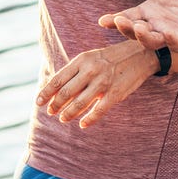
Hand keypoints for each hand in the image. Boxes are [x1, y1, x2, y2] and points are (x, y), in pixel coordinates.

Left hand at [36, 41, 153, 127]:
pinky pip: (98, 110)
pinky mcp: (115, 93)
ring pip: (79, 103)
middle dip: (55, 105)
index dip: (46, 93)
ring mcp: (103, 82)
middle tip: (51, 113)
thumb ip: (74, 72)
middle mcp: (90, 70)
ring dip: (68, 114)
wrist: (139, 54)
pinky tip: (83, 124)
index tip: (38, 102)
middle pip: (66, 93)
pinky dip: (89, 119)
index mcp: (81, 60)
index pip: (58, 79)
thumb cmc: (109, 58)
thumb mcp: (90, 58)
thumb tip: (56, 88)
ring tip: (63, 119)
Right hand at [97, 0, 177, 51]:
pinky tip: (166, 32)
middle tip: (121, 21)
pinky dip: (170, 40)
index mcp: (149, 11)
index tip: (103, 21)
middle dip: (127, 29)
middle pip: (136, 32)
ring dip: (144, 37)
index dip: (115, 20)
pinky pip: (176, 44)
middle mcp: (157, 25)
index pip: (127, 17)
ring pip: (153, 41)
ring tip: (140, 27)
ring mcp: (171, 35)